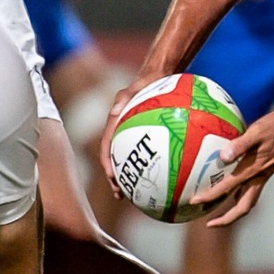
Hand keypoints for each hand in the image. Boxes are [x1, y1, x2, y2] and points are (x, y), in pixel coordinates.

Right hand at [100, 70, 166, 193]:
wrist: (161, 76)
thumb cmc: (148, 80)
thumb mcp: (136, 86)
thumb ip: (124, 97)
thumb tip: (114, 111)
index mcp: (115, 123)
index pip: (106, 146)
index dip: (107, 163)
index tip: (111, 177)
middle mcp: (123, 133)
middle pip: (115, 160)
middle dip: (115, 179)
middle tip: (120, 194)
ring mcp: (135, 137)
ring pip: (131, 161)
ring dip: (131, 178)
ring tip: (137, 196)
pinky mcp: (149, 137)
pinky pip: (150, 155)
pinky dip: (153, 167)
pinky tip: (166, 180)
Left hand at [198, 109, 273, 227]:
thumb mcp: (258, 131)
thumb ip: (240, 144)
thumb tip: (223, 157)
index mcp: (252, 170)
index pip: (227, 188)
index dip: (209, 197)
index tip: (193, 202)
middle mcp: (257, 178)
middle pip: (241, 208)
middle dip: (225, 219)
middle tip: (208, 224)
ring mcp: (263, 177)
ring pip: (246, 202)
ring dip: (232, 211)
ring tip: (217, 213)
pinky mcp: (266, 172)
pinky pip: (250, 191)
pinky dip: (238, 196)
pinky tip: (232, 188)